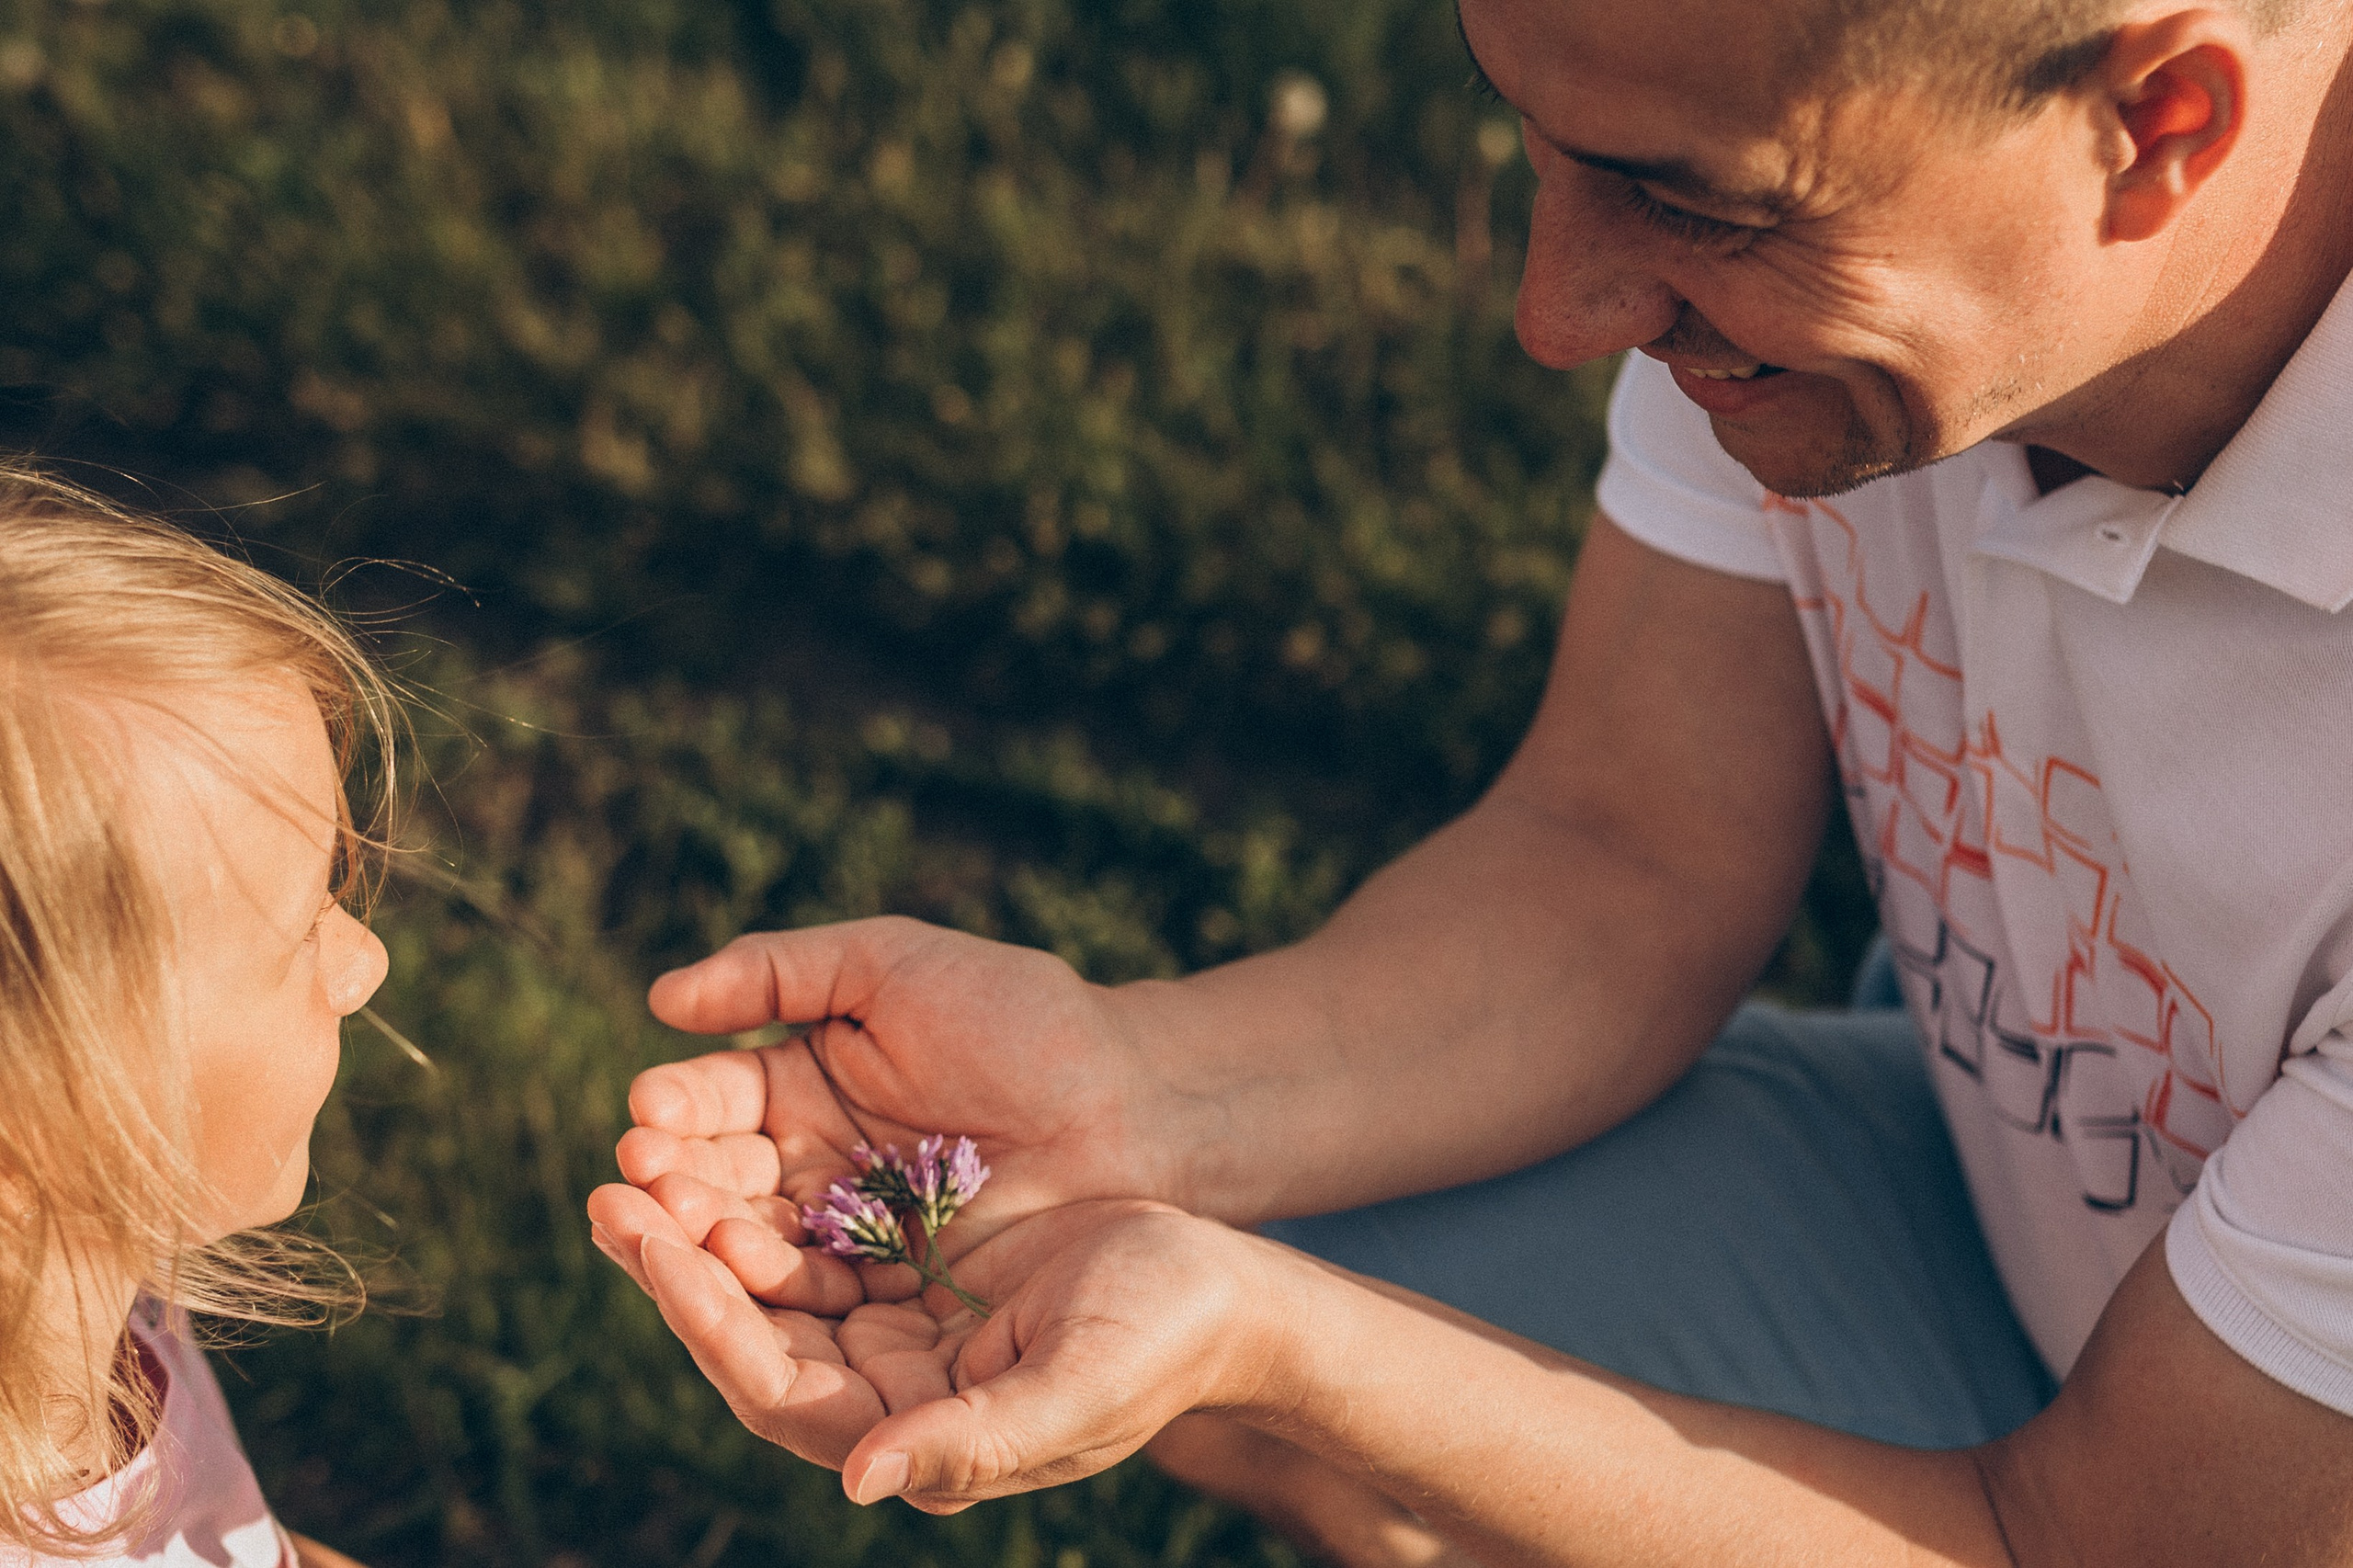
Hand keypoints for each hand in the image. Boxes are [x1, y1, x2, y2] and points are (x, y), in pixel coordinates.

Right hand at [604, 919, 1181, 1308]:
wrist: (1133, 1100)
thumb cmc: (1021, 1016)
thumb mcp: (893, 966)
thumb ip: (778, 971)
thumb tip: (660, 996)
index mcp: (801, 1085)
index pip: (715, 1103)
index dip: (677, 1111)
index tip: (649, 1114)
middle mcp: (810, 1168)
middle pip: (717, 1182)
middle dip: (670, 1184)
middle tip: (631, 1186)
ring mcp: (848, 1239)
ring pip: (752, 1247)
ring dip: (700, 1242)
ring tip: (664, 1229)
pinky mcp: (889, 1301)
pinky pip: (813, 1302)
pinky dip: (766, 1292)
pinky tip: (731, 1274)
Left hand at [632, 1197, 1290, 1511]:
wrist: (1224, 1294)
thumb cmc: (1164, 1339)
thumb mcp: (1079, 1388)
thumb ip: (977, 1439)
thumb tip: (863, 1483)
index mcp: (915, 1439)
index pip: (779, 1388)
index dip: (707, 1321)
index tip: (652, 1242)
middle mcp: (887, 1400)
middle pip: (749, 1339)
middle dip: (676, 1267)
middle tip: (609, 1190)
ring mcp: (894, 1338)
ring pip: (769, 1290)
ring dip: (702, 1230)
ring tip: (636, 1161)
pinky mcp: (909, 1280)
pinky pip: (811, 1245)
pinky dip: (760, 1202)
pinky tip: (718, 1149)